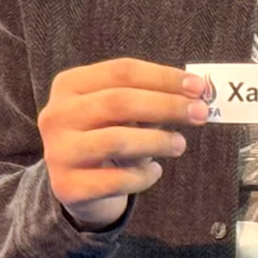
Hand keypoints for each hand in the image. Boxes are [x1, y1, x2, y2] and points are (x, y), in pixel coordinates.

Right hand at [38, 59, 207, 229]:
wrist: (72, 184)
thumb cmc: (103, 136)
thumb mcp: (117, 113)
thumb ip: (148, 100)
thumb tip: (194, 97)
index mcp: (69, 85)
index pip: (122, 71)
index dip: (163, 77)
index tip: (198, 87)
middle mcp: (56, 115)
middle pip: (119, 101)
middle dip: (166, 106)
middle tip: (200, 113)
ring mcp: (58, 151)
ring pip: (116, 139)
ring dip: (157, 140)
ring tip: (180, 144)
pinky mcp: (67, 187)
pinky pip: (115, 180)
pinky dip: (142, 176)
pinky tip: (154, 172)